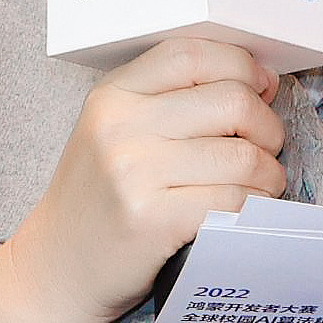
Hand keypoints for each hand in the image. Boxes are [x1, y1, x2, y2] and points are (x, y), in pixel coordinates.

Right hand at [0, 37, 285, 322]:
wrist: (55, 268)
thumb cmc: (98, 200)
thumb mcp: (113, 131)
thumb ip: (170, 100)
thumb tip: (260, 82)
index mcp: (112, 94)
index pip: (193, 54)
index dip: (242, 65)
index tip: (261, 88)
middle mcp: (120, 125)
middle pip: (232, 102)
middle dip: (267, 126)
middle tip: (264, 148)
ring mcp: (134, 173)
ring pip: (243, 156)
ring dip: (267, 173)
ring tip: (258, 185)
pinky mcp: (153, 219)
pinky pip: (234, 200)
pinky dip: (253, 206)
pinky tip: (244, 211)